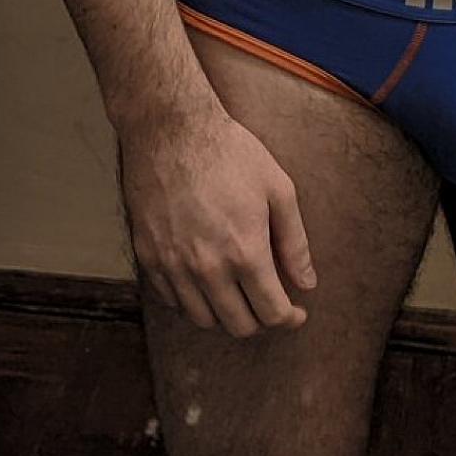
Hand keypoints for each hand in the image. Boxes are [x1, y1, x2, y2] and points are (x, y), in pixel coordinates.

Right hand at [118, 98, 317, 338]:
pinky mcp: (148, 256)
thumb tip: (307, 283)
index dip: (290, 319)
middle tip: (270, 303)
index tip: (296, 312)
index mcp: (245, 252)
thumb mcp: (278, 189)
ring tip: (240, 294)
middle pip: (239, 326)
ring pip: (203, 319)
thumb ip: (295, 243)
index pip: (271, 313)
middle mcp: (207, 268)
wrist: (171, 129)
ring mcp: (172, 265)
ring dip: (226, 315)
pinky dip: (193, 301)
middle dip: (261, 321)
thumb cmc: (231, 153)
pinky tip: (207, 281)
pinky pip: (172, 300)